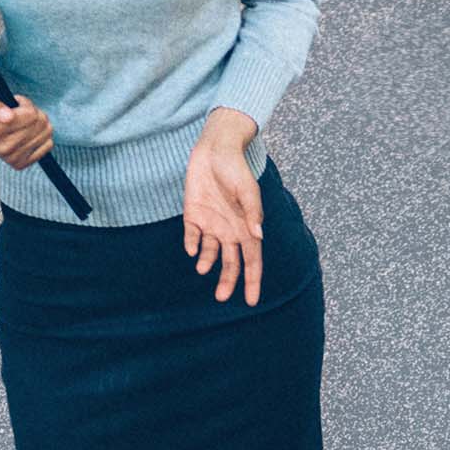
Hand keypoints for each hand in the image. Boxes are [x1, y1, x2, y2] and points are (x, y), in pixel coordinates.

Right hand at [0, 79, 56, 172]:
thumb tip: (7, 116)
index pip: (31, 114)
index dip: (24, 103)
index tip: (14, 102)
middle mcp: (2, 148)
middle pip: (39, 123)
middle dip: (32, 111)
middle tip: (18, 111)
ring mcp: (12, 158)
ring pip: (46, 133)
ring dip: (37, 122)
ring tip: (21, 121)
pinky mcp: (20, 164)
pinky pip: (47, 145)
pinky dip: (41, 135)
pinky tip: (26, 131)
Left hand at [182, 110, 264, 304]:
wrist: (214, 149)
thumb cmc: (236, 168)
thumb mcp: (247, 189)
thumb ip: (252, 213)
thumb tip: (258, 236)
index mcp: (247, 227)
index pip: (252, 261)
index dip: (252, 281)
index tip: (251, 301)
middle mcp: (230, 230)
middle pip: (231, 263)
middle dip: (228, 281)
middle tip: (221, 297)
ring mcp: (211, 224)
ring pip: (210, 253)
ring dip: (207, 263)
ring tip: (203, 270)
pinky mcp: (193, 215)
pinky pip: (192, 236)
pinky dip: (192, 244)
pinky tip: (192, 249)